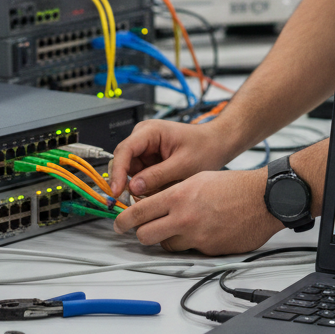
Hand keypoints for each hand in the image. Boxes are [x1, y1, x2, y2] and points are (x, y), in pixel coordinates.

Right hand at [110, 119, 237, 197]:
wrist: (217, 144)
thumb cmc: (205, 147)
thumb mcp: (183, 165)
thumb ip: (158, 176)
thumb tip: (134, 188)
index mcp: (150, 131)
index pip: (125, 150)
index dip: (118, 172)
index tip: (117, 191)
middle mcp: (143, 137)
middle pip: (122, 162)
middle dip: (125, 182)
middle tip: (129, 202)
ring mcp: (145, 149)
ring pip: (130, 172)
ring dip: (137, 186)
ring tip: (154, 195)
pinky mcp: (149, 160)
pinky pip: (139, 176)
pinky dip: (145, 187)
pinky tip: (157, 192)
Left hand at [113, 168, 282, 255]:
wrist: (263, 199)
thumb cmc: (235, 186)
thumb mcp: (198, 178)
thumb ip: (174, 191)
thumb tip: (155, 202)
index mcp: (179, 196)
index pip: (139, 212)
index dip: (123, 220)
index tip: (118, 223)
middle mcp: (184, 218)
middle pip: (145, 235)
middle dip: (140, 233)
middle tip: (140, 230)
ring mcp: (196, 237)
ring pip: (165, 246)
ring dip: (165, 239)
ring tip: (175, 228)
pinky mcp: (208, 250)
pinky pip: (189, 251)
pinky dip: (189, 244)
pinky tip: (199, 232)